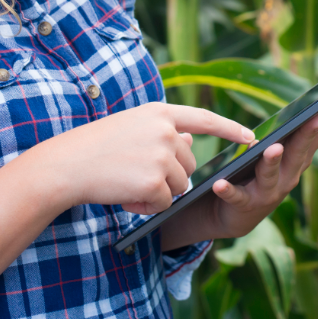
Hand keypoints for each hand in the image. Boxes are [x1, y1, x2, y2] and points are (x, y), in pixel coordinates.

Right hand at [28, 102, 254, 214]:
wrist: (66, 166)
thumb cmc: (95, 148)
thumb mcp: (132, 128)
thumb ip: (163, 133)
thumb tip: (190, 141)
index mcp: (159, 112)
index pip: (204, 119)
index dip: (229, 129)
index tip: (251, 136)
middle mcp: (166, 130)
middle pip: (189, 164)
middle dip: (169, 177)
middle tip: (135, 175)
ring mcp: (162, 155)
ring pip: (180, 186)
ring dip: (158, 193)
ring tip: (127, 183)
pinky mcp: (156, 182)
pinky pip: (166, 203)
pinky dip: (147, 206)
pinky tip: (126, 196)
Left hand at [204, 90, 317, 239]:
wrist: (236, 215)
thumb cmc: (260, 174)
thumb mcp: (279, 152)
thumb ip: (290, 133)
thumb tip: (309, 104)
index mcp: (298, 159)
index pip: (317, 133)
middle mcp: (288, 175)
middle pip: (299, 152)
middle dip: (308, 134)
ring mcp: (268, 191)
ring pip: (270, 174)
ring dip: (272, 161)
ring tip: (272, 148)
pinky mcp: (245, 204)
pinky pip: (236, 196)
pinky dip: (229, 190)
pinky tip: (220, 184)